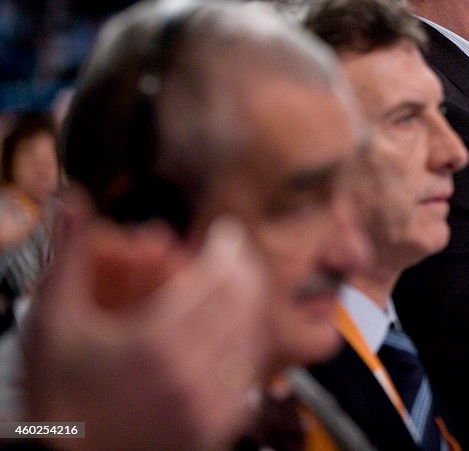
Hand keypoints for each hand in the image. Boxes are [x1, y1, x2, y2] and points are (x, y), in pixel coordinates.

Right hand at [24, 196, 269, 450]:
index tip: (225, 232)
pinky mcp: (219, 426)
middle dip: (242, 270)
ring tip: (234, 287)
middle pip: (244, 302)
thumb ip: (69, 259)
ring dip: (248, 304)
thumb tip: (73, 204)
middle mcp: (192, 375)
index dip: (227, 248)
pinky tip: (232, 331)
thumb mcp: (54, 324)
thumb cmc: (59, 398)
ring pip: (253, 335)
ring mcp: (210, 404)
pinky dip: (245, 344)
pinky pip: (250, 372)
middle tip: (233, 254)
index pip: (217, 279)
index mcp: (156, 345)